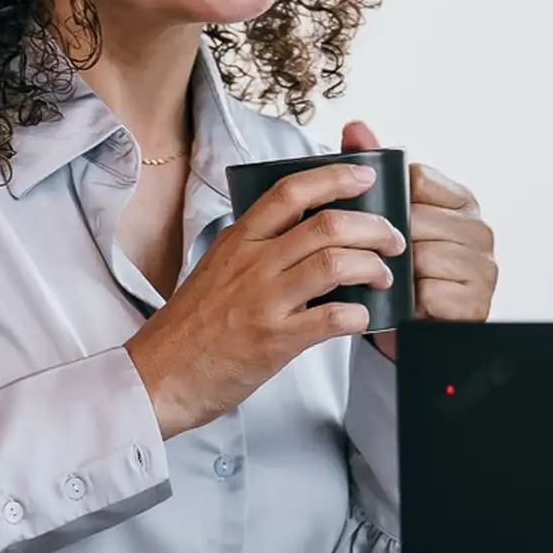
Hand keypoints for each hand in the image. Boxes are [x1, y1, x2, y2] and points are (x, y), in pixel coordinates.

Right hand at [124, 162, 404, 437]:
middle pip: (326, 224)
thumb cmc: (192, 326)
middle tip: (393, 238)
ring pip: (334, 262)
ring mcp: (265, 301)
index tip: (365, 176)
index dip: (335, 177)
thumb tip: (307, 231)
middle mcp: (253, 263)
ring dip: (372, 266)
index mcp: (239, 240)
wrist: (159, 376)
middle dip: (373, 226)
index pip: (291, 191)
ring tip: (383, 276)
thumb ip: (258, 247)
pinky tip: (363, 318)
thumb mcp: (218, 268)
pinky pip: (331, 318)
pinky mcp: (275, 341)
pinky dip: (358, 315)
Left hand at [342, 121, 498, 361]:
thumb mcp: (383, 214)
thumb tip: (354, 125)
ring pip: (422, 256)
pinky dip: (411, 301)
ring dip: (398, 273)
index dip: (392, 201)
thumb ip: (368, 165)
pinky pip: (430, 292)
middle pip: (417, 219)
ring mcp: (485, 268)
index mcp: (463, 200)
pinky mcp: (477, 304)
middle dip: (389, 241)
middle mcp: (481, 230)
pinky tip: (408, 304)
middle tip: (377, 258)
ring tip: (392, 282)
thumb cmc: (397, 264)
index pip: (419, 180)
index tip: (381, 219)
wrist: (406, 326)